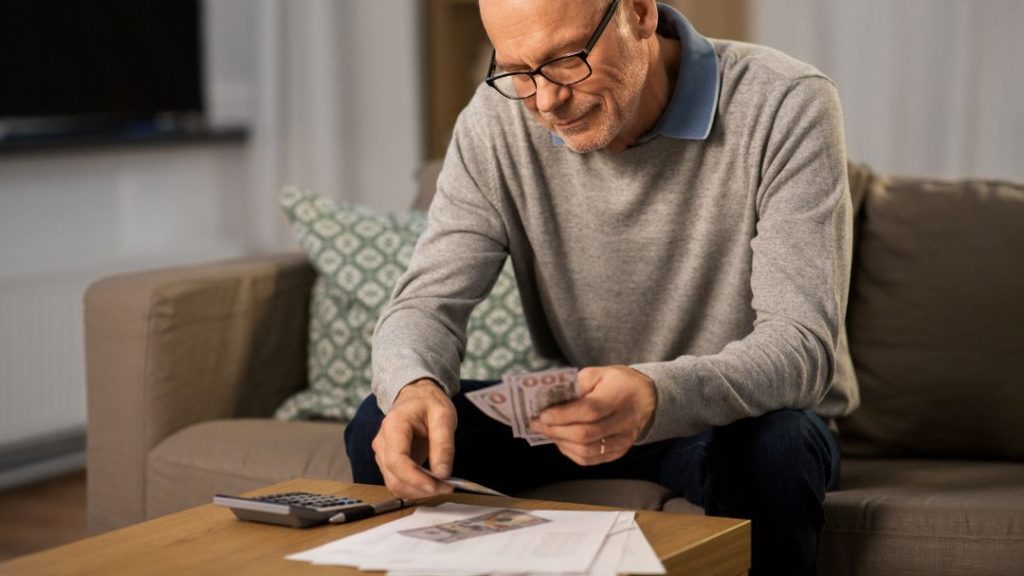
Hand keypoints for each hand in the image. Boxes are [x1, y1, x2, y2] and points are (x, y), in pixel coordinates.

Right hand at [371, 379, 456, 498]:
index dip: (415, 478)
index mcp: (394, 426)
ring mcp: (383, 454)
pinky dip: (415, 489)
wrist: (416, 397)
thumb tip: (442, 473)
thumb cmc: (428, 403)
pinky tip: (432, 484)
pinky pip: (398, 483)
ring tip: (442, 486)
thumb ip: (443, 444)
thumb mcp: (444, 416)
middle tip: (447, 487)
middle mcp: (383, 442)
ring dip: (418, 492)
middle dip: (421, 488)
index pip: (397, 460)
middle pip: (394, 478)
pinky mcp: (388, 463)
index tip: (437, 485)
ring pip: (395, 484)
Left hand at [529, 366, 656, 465]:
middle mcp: (623, 422)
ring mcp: (622, 441)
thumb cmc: (618, 382)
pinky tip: (561, 441)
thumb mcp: (598, 373)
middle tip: (536, 424)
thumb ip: (576, 384)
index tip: (542, 414)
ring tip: (547, 432)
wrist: (648, 398)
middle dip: (555, 430)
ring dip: (561, 443)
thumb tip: (551, 399)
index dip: (562, 415)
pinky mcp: (619, 452)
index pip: (589, 411)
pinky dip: (571, 452)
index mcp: (618, 397)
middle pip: (585, 435)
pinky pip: (591, 460)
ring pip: (586, 451)